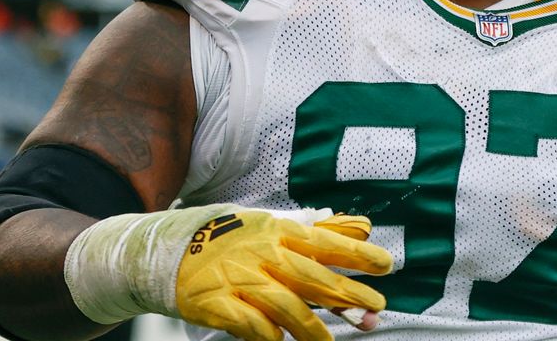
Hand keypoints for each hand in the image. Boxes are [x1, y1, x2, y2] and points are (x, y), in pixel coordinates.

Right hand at [175, 210, 391, 340]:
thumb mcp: (272, 228)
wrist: (170, 251)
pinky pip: (252, 325)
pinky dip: (270, 336)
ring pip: (286, 306)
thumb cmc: (230, 240)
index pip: (325, 242)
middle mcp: (263, 254)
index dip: (357, 254)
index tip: (385, 265)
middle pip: (312, 277)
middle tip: (374, 308)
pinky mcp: (218, 304)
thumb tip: (363, 227)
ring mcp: (240, 279)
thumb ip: (318, 233)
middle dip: (347, 295)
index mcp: (278, 232)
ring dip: (313, 328)